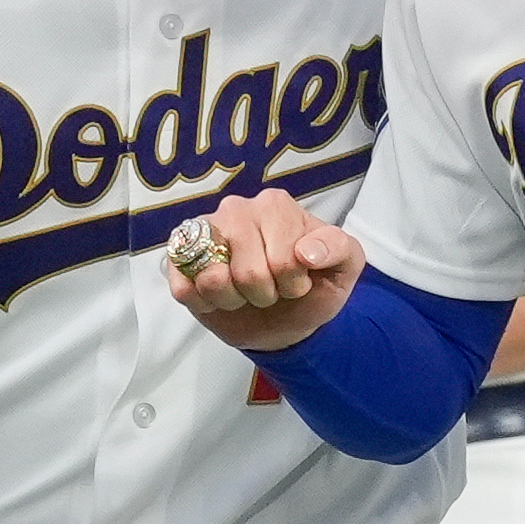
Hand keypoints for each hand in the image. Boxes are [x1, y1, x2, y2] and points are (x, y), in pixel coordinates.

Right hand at [165, 187, 365, 352]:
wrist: (284, 318)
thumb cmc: (312, 285)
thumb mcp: (344, 268)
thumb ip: (339, 249)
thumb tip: (307, 252)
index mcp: (275, 205)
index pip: (284, 260)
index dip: (293, 285)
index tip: (297, 282)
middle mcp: (235, 209)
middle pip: (248, 273)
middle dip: (264, 295)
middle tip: (270, 290)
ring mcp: (203, 232)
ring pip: (213, 280)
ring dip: (234, 301)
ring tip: (244, 292)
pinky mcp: (180, 259)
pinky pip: (184, 289)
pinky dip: (206, 305)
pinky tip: (220, 297)